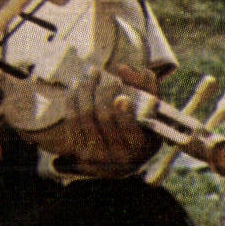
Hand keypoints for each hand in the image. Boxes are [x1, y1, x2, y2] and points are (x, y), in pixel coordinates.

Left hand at [18, 63, 161, 176]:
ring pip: (85, 115)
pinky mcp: (79, 151)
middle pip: (104, 116)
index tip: (120, 92)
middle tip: (105, 74)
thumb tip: (123, 69)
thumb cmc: (142, 124)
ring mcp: (96, 156)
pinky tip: (77, 86)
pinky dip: (73, 99)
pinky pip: (72, 120)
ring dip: (86, 89)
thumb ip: (146, 86)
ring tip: (91, 73)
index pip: (129, 126)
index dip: (124, 109)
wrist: (123, 152)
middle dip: (103, 90)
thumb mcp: (153, 108)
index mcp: (140, 147)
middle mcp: (117, 156)